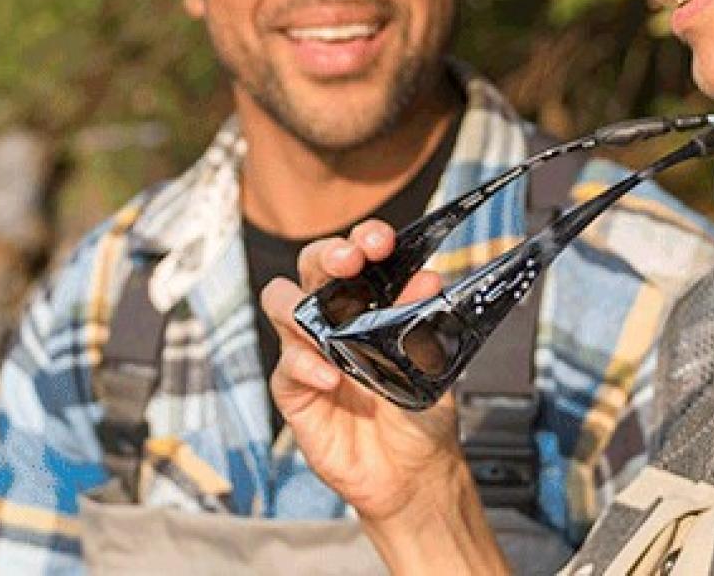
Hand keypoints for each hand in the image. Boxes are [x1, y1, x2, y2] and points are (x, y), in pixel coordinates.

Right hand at [260, 218, 462, 518]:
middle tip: (350, 260)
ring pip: (281, 303)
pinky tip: (333, 378)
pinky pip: (287, 365)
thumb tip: (426, 278)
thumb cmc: (419, 413)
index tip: (380, 241)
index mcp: (368, 304)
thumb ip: (424, 323)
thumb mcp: (432, 364)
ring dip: (302, 303)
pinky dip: (307, 365)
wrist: (412, 473)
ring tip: (328, 321)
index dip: (364, 240)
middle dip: (327, 254)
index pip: (357, 257)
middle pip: (311, 267)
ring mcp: (309, 351)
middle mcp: (333, 319)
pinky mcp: (294, 389)